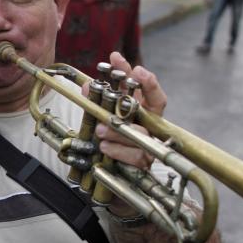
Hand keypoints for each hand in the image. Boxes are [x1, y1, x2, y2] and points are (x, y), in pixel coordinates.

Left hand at [95, 51, 166, 171]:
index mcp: (144, 112)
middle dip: (133, 101)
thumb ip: (97, 101)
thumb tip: (87, 86)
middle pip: (154, 110)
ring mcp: (150, 145)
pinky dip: (118, 150)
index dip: (147, 80)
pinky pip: (135, 156)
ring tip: (100, 129)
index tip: (136, 69)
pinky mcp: (143, 164)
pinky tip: (104, 146)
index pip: (153, 93)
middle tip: (114, 95)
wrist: (108, 173)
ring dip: (119, 130)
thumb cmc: (109, 139)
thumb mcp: (102, 117)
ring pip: (141, 134)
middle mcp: (151, 126)